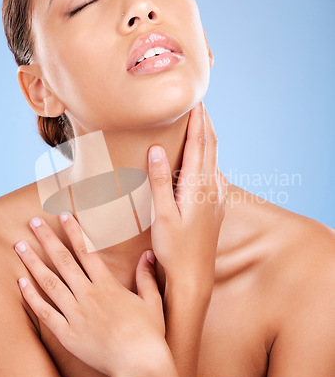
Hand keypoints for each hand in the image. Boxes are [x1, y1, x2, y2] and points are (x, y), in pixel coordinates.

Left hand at [14, 213, 165, 376]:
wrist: (139, 364)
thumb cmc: (148, 333)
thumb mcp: (152, 300)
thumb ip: (146, 275)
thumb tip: (148, 254)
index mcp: (107, 285)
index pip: (86, 251)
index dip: (74, 231)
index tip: (63, 216)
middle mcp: (88, 295)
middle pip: (63, 261)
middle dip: (47, 239)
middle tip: (33, 222)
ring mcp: (76, 314)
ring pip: (50, 282)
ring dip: (33, 263)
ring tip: (20, 246)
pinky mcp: (68, 334)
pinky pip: (46, 313)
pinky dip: (32, 297)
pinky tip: (21, 283)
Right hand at [147, 101, 227, 296]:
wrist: (194, 276)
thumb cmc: (175, 248)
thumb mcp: (162, 216)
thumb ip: (159, 181)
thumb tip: (158, 148)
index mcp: (198, 186)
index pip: (199, 144)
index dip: (197, 120)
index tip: (195, 100)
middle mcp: (212, 187)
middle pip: (211, 146)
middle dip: (206, 123)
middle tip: (199, 103)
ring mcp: (217, 196)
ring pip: (215, 158)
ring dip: (208, 138)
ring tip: (200, 124)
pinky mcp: (216, 205)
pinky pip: (215, 172)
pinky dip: (209, 157)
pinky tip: (203, 159)